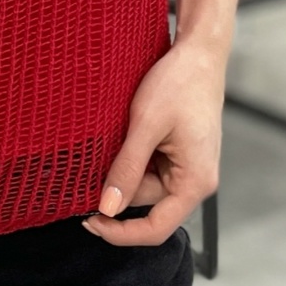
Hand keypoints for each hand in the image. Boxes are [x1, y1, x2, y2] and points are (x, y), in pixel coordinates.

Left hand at [82, 37, 225, 246]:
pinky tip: (124, 134)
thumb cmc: (179, 83)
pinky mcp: (180, 155)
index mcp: (196, 183)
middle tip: (85, 167)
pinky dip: (132, 156)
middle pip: (146, 204)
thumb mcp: (146, 124)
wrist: (199, 53)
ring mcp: (188, 168)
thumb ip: (127, 168)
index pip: (156, 229)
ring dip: (122, 168)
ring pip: (144, 183)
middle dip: (116, 189)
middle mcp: (196, 181)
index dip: (120, 232)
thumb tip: (107, 208)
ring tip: (112, 137)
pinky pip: (150, 167)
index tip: (88, 221)